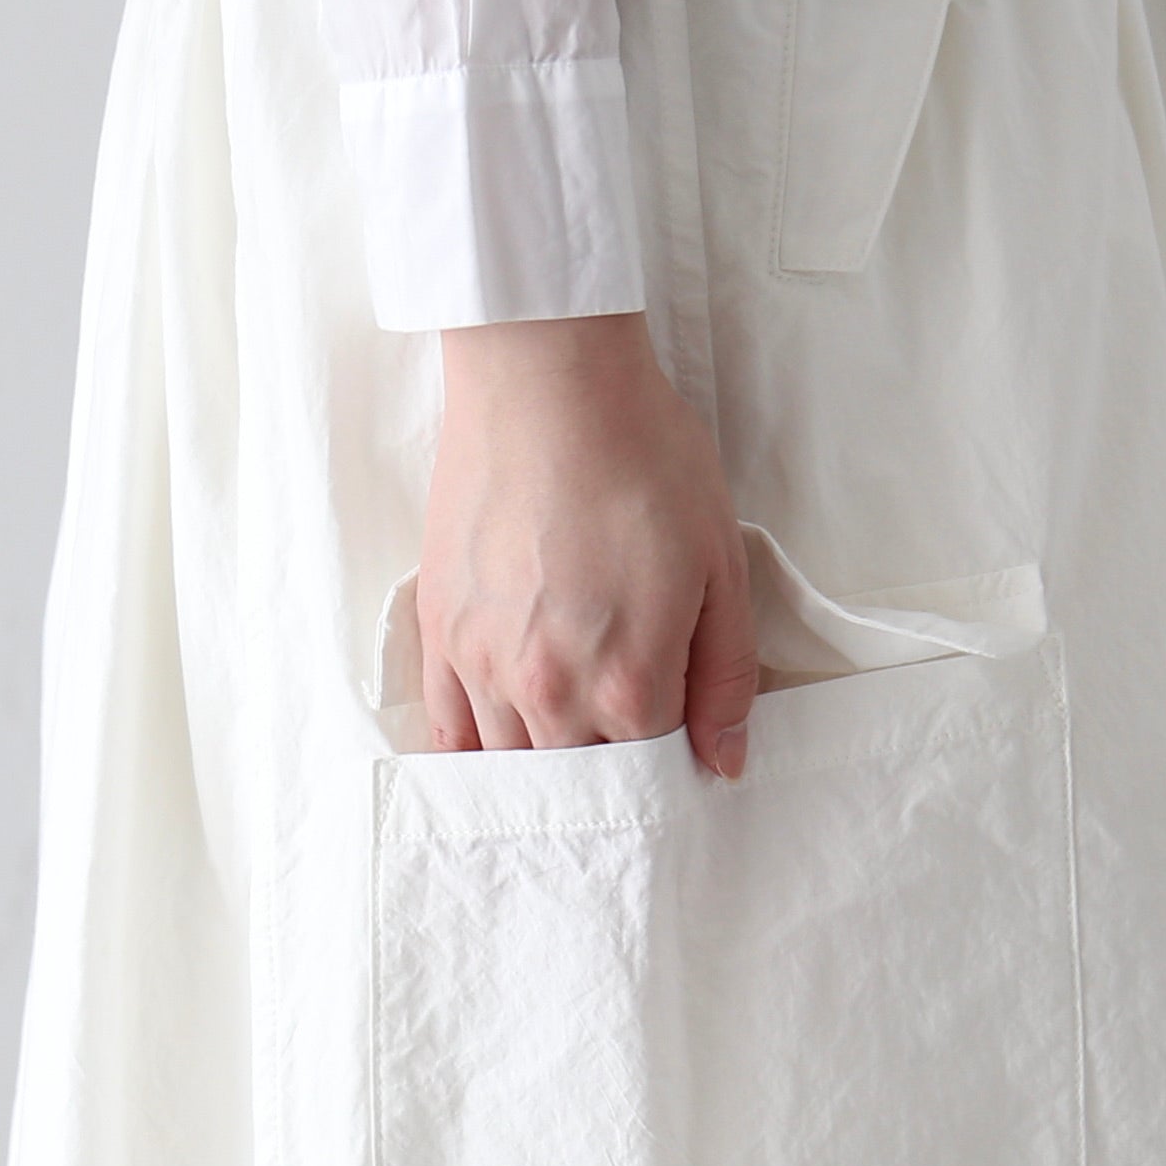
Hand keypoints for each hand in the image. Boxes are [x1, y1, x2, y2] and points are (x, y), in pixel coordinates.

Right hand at [417, 311, 758, 778]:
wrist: (547, 381)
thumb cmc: (644, 460)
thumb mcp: (720, 567)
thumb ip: (725, 676)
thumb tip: (722, 763)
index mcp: (629, 683)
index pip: (649, 775)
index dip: (668, 773)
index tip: (676, 763)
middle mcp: (550, 692)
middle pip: (578, 782)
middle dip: (606, 784)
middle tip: (622, 767)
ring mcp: (485, 666)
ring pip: (511, 766)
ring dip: (541, 774)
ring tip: (564, 766)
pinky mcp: (440, 632)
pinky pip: (446, 729)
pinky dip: (471, 757)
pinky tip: (491, 764)